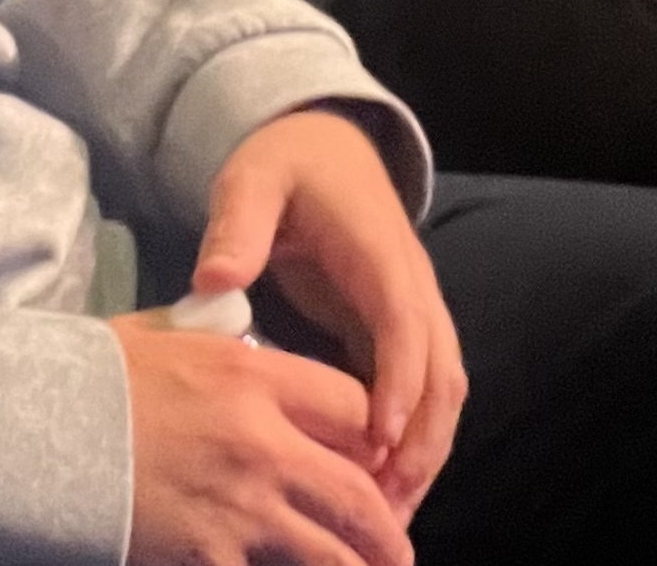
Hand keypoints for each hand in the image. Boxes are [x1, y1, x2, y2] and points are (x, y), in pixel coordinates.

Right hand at [113, 321, 411, 565]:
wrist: (30, 431)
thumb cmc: (88, 378)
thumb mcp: (162, 336)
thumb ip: (213, 342)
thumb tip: (231, 326)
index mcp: (253, 377)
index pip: (352, 406)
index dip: (373, 435)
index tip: (376, 457)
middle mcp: (262, 443)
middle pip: (358, 491)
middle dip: (386, 528)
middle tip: (398, 551)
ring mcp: (239, 507)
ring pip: (330, 553)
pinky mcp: (208, 556)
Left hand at [193, 110, 464, 517]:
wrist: (324, 144)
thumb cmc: (287, 165)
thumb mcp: (253, 179)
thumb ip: (237, 225)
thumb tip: (214, 279)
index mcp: (381, 253)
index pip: (405, 323)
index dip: (400, 382)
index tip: (381, 440)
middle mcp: (413, 288)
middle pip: (442, 372)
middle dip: (422, 440)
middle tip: (386, 504)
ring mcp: (413, 312)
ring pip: (442, 390)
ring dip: (424, 450)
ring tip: (388, 512)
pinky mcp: (399, 332)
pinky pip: (422, 392)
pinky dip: (413, 440)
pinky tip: (382, 485)